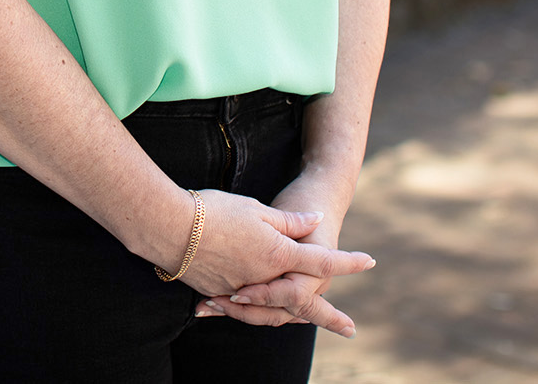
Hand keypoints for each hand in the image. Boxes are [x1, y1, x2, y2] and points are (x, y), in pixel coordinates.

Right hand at [175, 189, 371, 337]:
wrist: (167, 225)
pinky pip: (244, 308)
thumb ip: (289, 221)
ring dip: (291, 316)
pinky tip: (259, 310)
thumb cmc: (214, 211)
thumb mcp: (256, 209)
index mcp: (278, 254)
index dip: (349, 261)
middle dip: (329, 317)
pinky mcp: (218, 292)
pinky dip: (255, 310)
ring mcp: (241, 289)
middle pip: (303, 304)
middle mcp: (265, 278)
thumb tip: (314, 219)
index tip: (370, 261)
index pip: (323, 261)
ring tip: (307, 321)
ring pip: (272, 311)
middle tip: (350, 329)